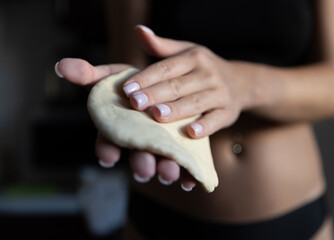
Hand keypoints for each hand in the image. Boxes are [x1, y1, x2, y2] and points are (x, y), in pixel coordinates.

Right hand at [55, 58, 196, 190]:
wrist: (170, 83)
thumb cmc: (135, 83)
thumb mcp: (113, 76)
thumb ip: (90, 74)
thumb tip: (61, 65)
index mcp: (121, 126)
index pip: (108, 140)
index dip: (106, 148)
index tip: (107, 157)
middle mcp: (141, 139)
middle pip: (138, 154)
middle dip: (140, 163)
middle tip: (144, 169)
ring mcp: (163, 144)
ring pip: (163, 161)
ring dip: (166, 169)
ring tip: (170, 174)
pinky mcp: (183, 146)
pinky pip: (186, 165)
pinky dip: (188, 174)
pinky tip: (191, 180)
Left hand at [124, 25, 248, 137]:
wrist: (240, 82)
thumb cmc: (203, 68)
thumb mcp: (186, 52)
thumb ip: (161, 46)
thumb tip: (138, 30)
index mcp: (194, 58)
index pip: (166, 68)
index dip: (146, 78)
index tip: (126, 88)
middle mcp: (207, 74)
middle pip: (178, 85)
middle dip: (155, 94)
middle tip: (135, 103)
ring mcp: (219, 94)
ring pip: (195, 102)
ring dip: (176, 109)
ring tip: (157, 115)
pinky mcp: (227, 112)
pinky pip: (216, 119)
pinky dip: (205, 126)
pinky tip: (191, 132)